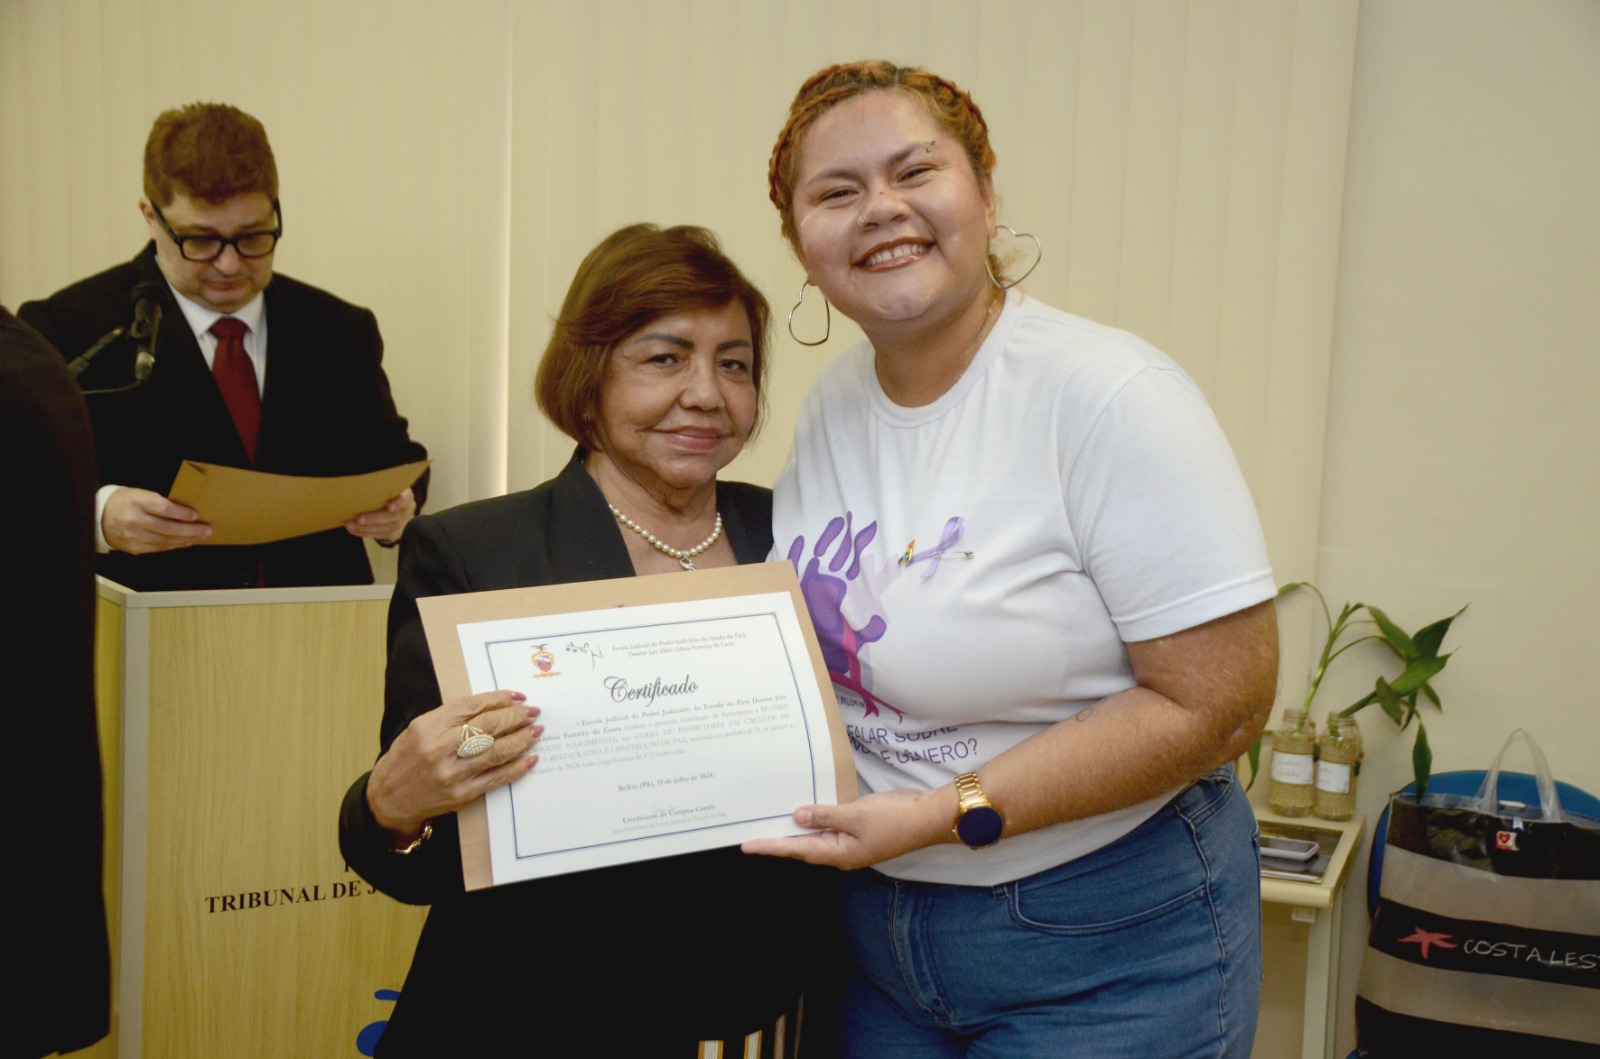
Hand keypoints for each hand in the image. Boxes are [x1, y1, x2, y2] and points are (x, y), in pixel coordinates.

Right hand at [103, 487, 211, 553]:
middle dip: (190, 530)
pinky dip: (175, 545)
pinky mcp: (134, 548)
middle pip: (167, 527)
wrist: (98, 516)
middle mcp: (134, 520)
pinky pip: (159, 548)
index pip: (163, 508)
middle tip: (207, 530)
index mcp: (136, 502)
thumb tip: (186, 510)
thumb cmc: (125, 501)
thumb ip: (159, 501)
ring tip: (202, 537)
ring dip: (186, 539)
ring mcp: (134, 536)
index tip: (196, 515)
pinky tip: (186, 542)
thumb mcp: (139, 493)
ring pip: (165, 540)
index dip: (181, 513)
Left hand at [345, 487, 415, 542]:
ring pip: (386, 529)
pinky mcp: (394, 534)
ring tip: (350, 524)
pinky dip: (364, 532)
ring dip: (365, 528)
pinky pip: (380, 535)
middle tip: (358, 518)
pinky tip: (353, 529)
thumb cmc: (385, 492)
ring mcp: (402, 524)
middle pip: (393, 517)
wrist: (395, 506)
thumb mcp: (386, 486)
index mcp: (406, 496)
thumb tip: (357, 484)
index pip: (406, 499)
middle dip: (375, 518)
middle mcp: (407, 511)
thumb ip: (378, 487)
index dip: (399, 503)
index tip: (390, 507)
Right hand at [366, 689, 540, 841]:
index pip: (472, 706)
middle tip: (532, 712)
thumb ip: (449, 718)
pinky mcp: (461, 794)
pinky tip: (530, 758)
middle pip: (488, 726)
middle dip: (515, 716)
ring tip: (536, 730)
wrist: (387, 799)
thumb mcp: (418, 729)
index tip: (517, 697)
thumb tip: (491, 707)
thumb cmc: (404, 760)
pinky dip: (516, 767)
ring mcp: (452, 773)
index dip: (498, 699)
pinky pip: (496, 778)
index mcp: (428, 727)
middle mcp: (440, 748)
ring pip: (497, 751)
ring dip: (521, 739)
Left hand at [741, 787, 954, 870]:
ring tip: (770, 821)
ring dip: (794, 830)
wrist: (928, 817)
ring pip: (814, 837)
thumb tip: (797, 817)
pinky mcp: (857, 829)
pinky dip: (814, 819)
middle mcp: (841, 852)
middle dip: (778, 841)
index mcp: (839, 854)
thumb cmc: (895, 819)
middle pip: (802, 847)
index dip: (771, 847)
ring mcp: (850, 841)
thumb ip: (825, 815)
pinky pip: (828, 826)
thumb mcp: (856, 815)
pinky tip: (803, 810)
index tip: (747, 846)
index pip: (797, 850)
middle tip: (751, 835)